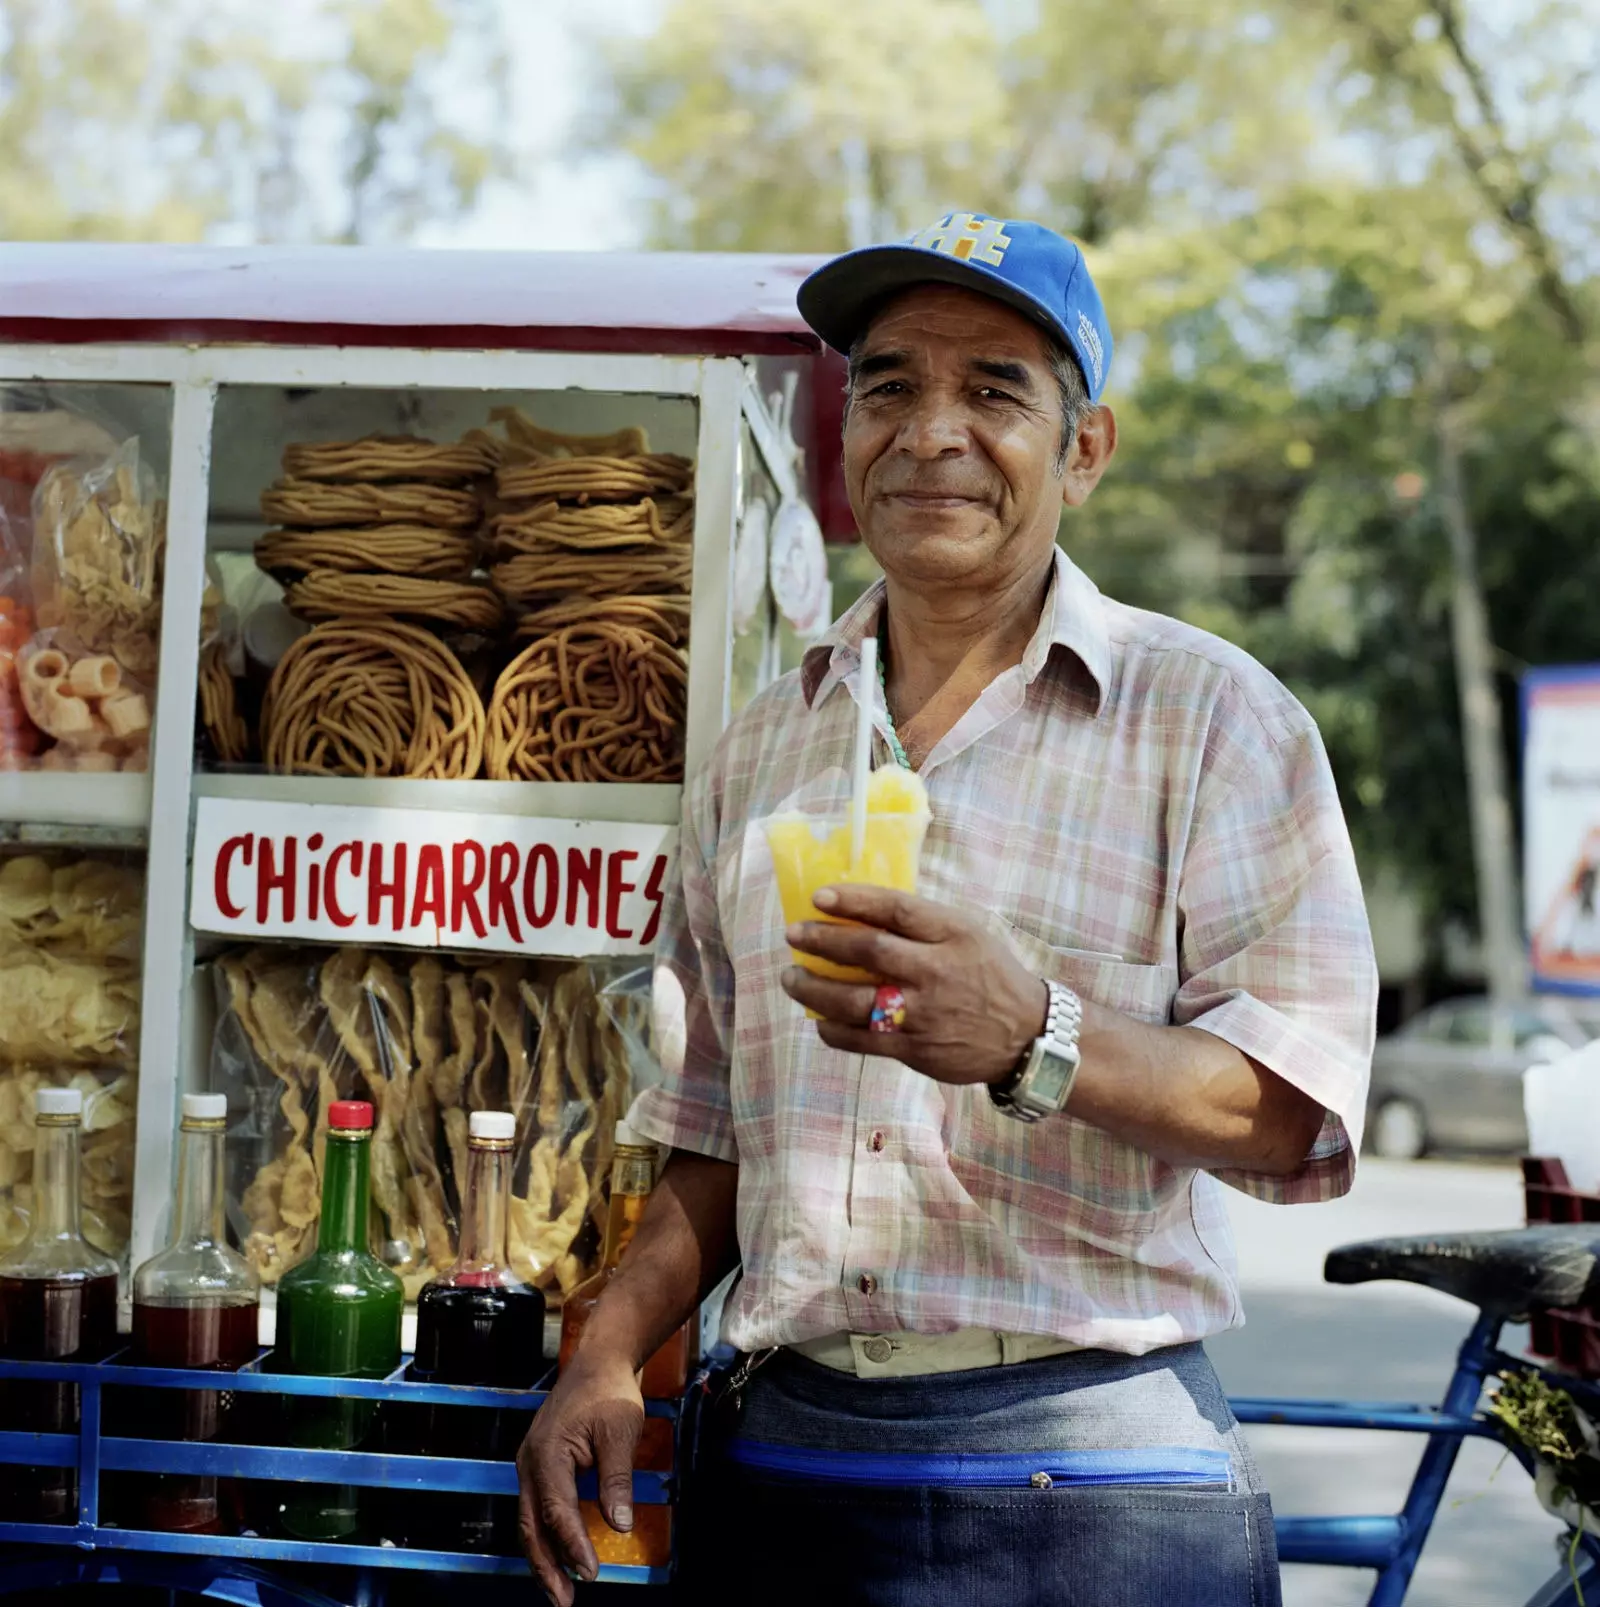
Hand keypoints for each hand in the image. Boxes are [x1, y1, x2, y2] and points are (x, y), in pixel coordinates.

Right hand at [516, 1345, 642, 1604]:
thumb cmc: (609, 1391)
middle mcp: (530, 1462)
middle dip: (546, 1567)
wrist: (599, 1360)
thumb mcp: (619, 1432)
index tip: (591, 1574)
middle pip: (530, 1526)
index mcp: (547, 1454)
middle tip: (564, 1602)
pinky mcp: (539, 1463)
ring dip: (543, 1556)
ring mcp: (531, 1463)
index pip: (556, 1512)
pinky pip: (536, 1507)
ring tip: (560, 1590)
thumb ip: (617, 1479)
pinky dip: (546, 1534)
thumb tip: (619, 1525)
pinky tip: (560, 1553)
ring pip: (529, 1520)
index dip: (573, 1546)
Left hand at [780, 884, 1047, 1083]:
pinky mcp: (915, 1050)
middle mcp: (936, 971)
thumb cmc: (990, 975)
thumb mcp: (969, 934)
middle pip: (868, 951)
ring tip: (792, 978)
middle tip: (793, 935)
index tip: (819, 897)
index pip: (895, 909)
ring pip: (854, 1001)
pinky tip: (818, 1018)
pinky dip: (832, 1029)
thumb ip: (924, 923)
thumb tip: (863, 909)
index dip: (854, 900)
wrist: (1027, 1036)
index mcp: (952, 934)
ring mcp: (923, 1014)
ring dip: (814, 989)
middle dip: (822, 940)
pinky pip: (861, 1040)